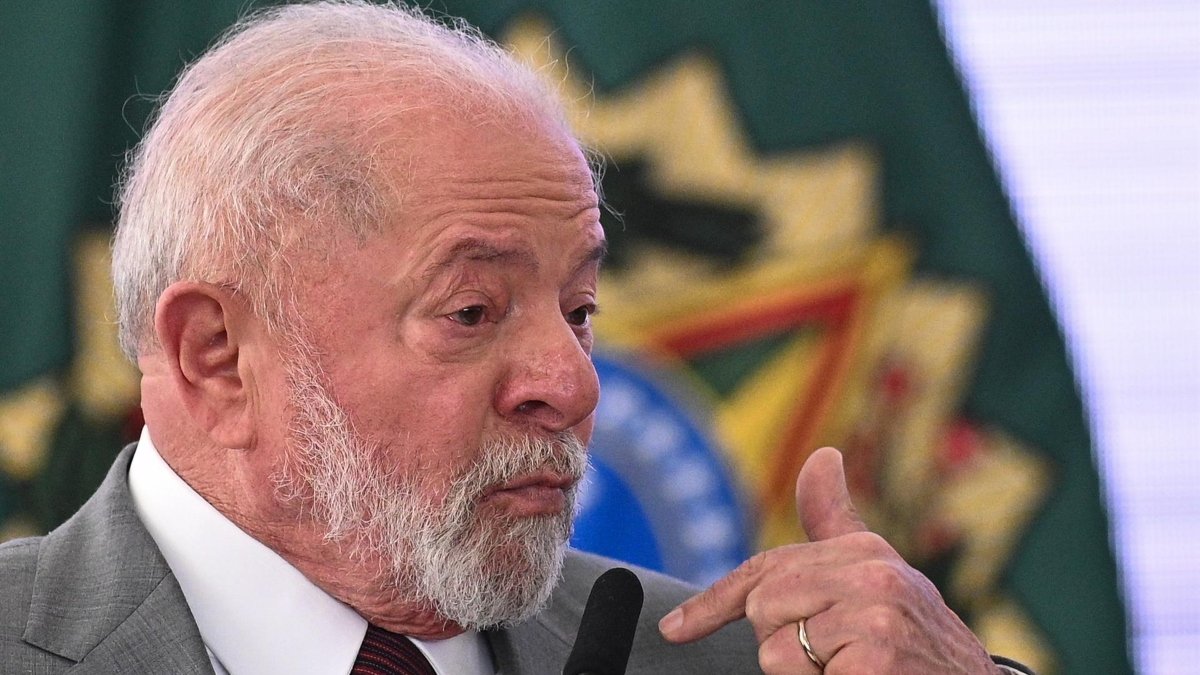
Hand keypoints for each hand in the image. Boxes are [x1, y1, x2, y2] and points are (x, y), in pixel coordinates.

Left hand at [658, 447, 999, 673]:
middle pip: (761, 609)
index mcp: (862, 550)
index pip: (764, 568)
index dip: (712, 601)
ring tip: (849, 669)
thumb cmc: (916, 640)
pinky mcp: (875, 657)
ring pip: (775, 650)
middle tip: (834, 655)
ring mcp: (875, 615)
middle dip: (784, 642)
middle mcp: (872, 573)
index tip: (674, 628)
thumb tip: (821, 455)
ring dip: (803, 673)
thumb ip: (835, 521)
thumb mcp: (876, 575)